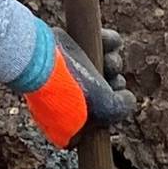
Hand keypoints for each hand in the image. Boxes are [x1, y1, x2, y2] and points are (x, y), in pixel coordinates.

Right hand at [19, 22, 133, 149]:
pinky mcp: (67, 51)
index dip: (111, 110)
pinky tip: (111, 43)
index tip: (113, 102)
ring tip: (109, 59)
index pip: (98, 121)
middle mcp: (65, 102)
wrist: (40, 61)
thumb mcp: (105, 108)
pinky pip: (97, 46)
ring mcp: (66, 76)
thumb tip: (127, 98)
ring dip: (113, 62)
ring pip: (101, 68)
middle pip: (102, 93)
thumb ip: (121, 109)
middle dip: (113, 83)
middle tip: (111, 78)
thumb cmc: (70, 91)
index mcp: (66, 126)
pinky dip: (108, 42)